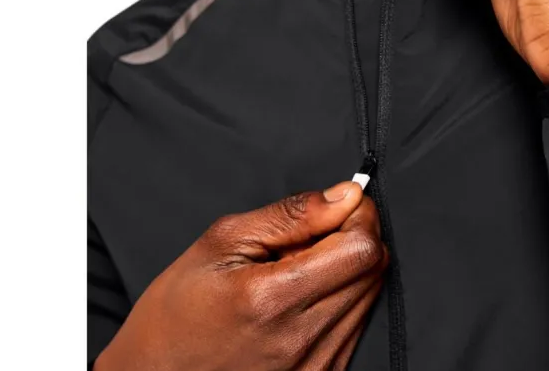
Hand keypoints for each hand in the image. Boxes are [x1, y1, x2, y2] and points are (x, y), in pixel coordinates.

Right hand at [94, 182, 388, 370]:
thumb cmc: (176, 312)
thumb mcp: (223, 242)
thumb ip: (293, 214)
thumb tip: (346, 195)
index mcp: (273, 299)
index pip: (362, 248)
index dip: (357, 216)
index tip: (338, 207)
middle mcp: (301, 341)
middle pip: (372, 269)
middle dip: (351, 239)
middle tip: (308, 240)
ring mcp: (314, 367)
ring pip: (368, 296)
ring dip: (344, 272)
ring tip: (296, 274)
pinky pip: (355, 326)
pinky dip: (338, 303)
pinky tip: (299, 302)